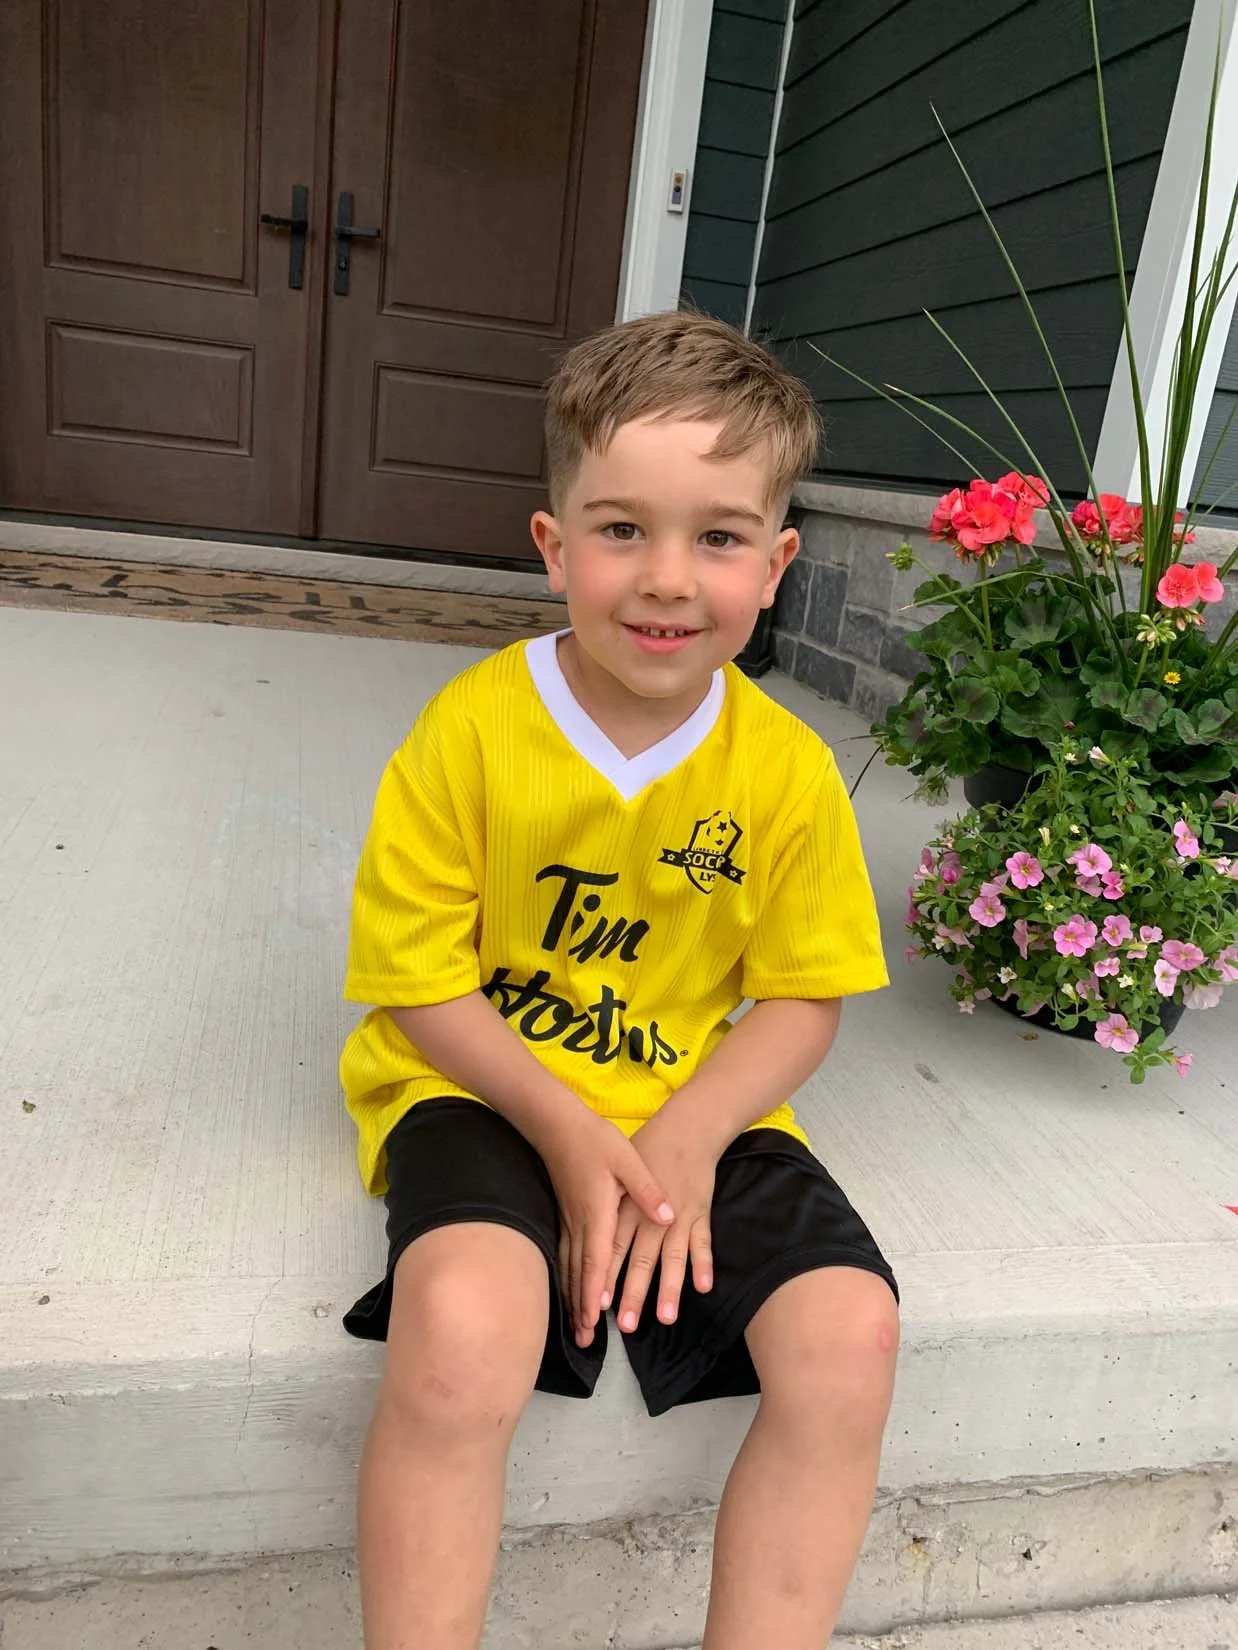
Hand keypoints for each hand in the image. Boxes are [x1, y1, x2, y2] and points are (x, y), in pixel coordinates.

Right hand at [535, 1107, 673, 1349]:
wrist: (557, 1124)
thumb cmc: (595, 1140)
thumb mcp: (627, 1159)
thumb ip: (647, 1190)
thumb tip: (668, 1216)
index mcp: (597, 1212)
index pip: (596, 1259)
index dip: (595, 1290)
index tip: (596, 1318)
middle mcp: (579, 1223)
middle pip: (578, 1273)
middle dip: (582, 1308)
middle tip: (585, 1341)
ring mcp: (569, 1221)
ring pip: (568, 1268)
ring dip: (573, 1299)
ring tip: (577, 1329)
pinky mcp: (565, 1216)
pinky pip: (564, 1256)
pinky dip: (566, 1279)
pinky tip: (568, 1292)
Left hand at [607, 1110, 719, 1334]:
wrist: (687, 1128)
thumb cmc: (648, 1149)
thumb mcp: (619, 1171)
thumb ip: (610, 1208)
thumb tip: (595, 1241)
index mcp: (627, 1208)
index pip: (612, 1249)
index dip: (605, 1278)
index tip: (596, 1306)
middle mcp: (651, 1217)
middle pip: (641, 1261)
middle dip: (634, 1295)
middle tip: (627, 1326)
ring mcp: (679, 1216)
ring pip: (673, 1258)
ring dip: (670, 1288)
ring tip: (667, 1317)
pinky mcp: (700, 1213)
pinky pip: (703, 1242)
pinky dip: (703, 1263)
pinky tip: (704, 1287)